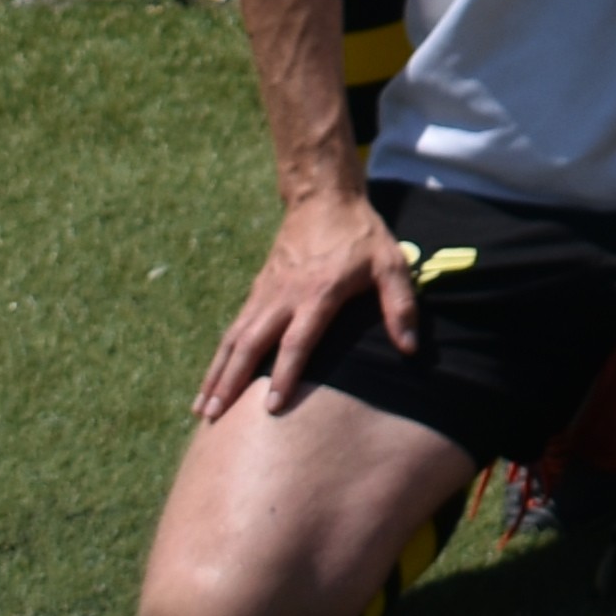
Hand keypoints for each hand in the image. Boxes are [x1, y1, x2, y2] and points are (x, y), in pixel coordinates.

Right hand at [194, 181, 413, 420]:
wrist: (323, 199)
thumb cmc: (362, 236)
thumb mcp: (391, 264)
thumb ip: (400, 305)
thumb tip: (411, 348)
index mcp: (318, 293)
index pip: (297, 340)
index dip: (285, 374)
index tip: (271, 406)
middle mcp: (284, 296)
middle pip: (251, 343)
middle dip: (232, 381)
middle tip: (216, 417)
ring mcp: (266, 293)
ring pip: (235, 339)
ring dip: (217, 374)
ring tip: (204, 411)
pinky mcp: (257, 291)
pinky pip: (234, 329)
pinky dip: (220, 357)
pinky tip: (211, 382)